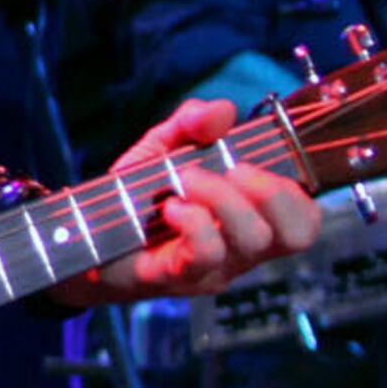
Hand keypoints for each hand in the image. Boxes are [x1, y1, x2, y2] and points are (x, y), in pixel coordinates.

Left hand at [46, 96, 321, 308]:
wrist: (81, 236)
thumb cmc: (135, 197)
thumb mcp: (163, 148)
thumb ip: (192, 124)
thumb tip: (223, 110)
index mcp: (250, 219)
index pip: (306, 217)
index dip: (296, 188)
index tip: (254, 159)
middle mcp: (242, 249)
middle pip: (297, 233)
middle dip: (273, 191)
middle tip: (233, 169)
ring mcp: (215, 268)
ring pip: (253, 240)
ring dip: (224, 198)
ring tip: (185, 179)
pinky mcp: (180, 278)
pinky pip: (208, 254)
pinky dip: (194, 221)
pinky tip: (170, 206)